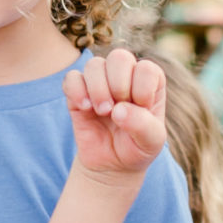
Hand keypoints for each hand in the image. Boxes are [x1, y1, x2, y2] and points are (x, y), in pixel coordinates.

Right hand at [63, 49, 169, 182]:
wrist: (112, 164)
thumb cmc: (137, 148)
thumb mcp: (151, 142)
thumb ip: (142, 125)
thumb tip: (118, 110)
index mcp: (150, 82)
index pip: (146, 68)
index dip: (142, 89)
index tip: (141, 110)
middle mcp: (125, 76)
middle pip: (119, 57)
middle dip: (118, 84)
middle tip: (118, 109)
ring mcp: (100, 82)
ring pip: (94, 65)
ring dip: (98, 89)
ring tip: (102, 112)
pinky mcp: (78, 92)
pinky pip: (71, 78)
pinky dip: (76, 91)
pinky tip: (84, 108)